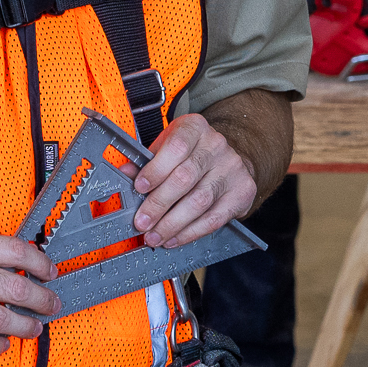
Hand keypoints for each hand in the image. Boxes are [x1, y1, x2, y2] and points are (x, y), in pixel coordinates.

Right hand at [0, 224, 53, 359]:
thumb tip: (14, 261)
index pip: (18, 253)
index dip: (41, 265)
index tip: (48, 273)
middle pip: (17, 289)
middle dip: (43, 300)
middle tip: (50, 304)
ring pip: (2, 321)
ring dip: (25, 327)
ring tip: (32, 327)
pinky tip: (0, 343)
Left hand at [124, 113, 258, 249]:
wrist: (230, 158)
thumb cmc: (192, 153)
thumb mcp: (167, 147)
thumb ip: (146, 161)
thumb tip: (125, 173)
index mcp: (195, 128)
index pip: (176, 148)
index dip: (156, 170)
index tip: (139, 188)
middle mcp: (215, 146)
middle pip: (185, 178)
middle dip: (159, 204)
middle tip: (142, 222)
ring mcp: (232, 169)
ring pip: (199, 201)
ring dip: (172, 224)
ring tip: (155, 236)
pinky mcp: (242, 192)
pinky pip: (214, 218)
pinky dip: (190, 232)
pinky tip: (174, 238)